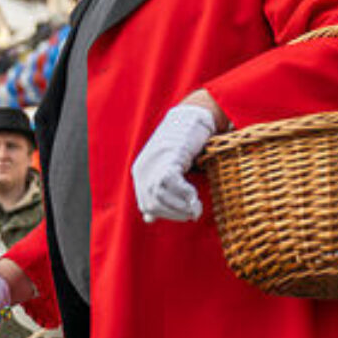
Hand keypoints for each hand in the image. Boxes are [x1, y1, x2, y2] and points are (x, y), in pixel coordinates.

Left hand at [132, 103, 217, 222]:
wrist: (193, 117)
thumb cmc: (184, 145)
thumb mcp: (168, 170)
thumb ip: (158, 192)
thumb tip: (148, 219)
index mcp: (141, 173)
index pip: (146, 205)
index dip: (166, 214)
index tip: (185, 215)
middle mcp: (143, 169)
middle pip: (151, 203)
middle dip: (174, 213)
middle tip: (192, 214)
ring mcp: (154, 162)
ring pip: (160, 196)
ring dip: (180, 207)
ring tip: (196, 208)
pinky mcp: (168, 155)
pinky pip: (171, 182)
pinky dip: (184, 194)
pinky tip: (195, 198)